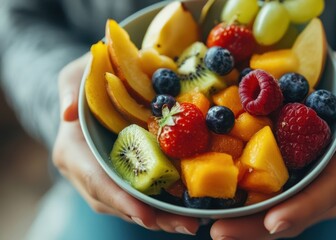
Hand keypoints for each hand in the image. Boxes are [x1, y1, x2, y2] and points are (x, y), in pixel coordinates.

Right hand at [52, 54, 198, 235]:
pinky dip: (162, 206)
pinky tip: (187, 210)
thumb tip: (68, 112)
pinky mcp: (122, 178)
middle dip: (151, 217)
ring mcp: (105, 180)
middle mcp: (87, 173)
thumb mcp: (75, 75)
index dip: (121, 200)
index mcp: (73, 152)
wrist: (91, 95)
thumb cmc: (87, 83)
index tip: (147, 216)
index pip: (95, 181)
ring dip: (161, 218)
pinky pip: (141, 196)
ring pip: (131, 205)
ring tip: (192, 223)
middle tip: (185, 225)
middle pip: (118, 203)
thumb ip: (70, 87)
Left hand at [210, 53, 335, 239]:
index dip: (304, 207)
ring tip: (218, 229)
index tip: (273, 223)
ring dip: (250, 225)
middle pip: (302, 211)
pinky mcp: (295, 177)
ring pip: (285, 211)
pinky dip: (249, 208)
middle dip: (263, 227)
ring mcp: (315, 181)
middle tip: (223, 232)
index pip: (332, 187)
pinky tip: (223, 212)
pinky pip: (274, 198)